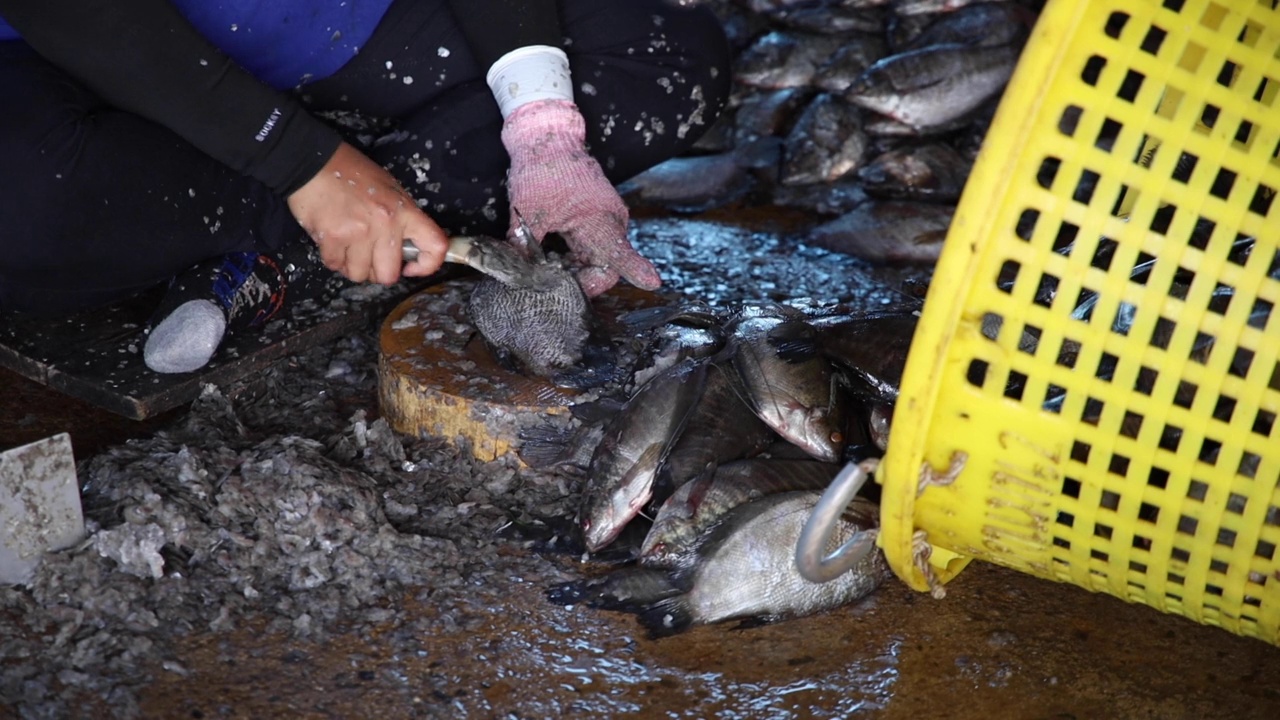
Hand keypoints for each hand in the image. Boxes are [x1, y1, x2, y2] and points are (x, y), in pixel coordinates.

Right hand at [286, 142, 447, 283]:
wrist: (312, 162)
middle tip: (370, 257)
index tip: (412, 267)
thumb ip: (402, 219)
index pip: (435, 246)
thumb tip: (407, 249)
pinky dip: (334, 259)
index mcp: (404, 211)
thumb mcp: (390, 189)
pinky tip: (333, 241)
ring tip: (348, 247)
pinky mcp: (332, 238)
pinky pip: (336, 265)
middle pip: (389, 275)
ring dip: (353, 266)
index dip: (428, 265)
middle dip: (378, 271)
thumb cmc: (352, 174)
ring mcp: (358, 232)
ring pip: (360, 274)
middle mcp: (385, 224)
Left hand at [501, 100, 660, 296]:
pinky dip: (573, 258)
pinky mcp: (597, 219)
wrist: (548, 138)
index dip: (634, 271)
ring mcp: (606, 220)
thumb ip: (526, 247)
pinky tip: (552, 254)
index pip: (620, 254)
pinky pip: (591, 249)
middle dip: (582, 281)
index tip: (652, 283)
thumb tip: (520, 274)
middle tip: (553, 285)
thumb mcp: (527, 211)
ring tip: (548, 265)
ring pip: (597, 260)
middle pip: (606, 267)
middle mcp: (610, 222)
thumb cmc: (542, 170)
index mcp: (599, 218)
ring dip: (575, 270)